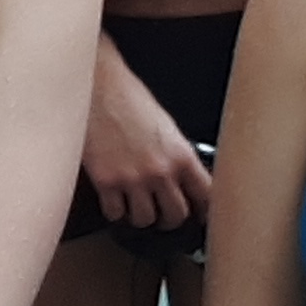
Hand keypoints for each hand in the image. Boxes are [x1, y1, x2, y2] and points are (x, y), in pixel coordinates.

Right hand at [83, 43, 211, 230]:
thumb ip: (175, 155)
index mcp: (182, 155)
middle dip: (170, 217)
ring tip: (136, 206)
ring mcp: (133, 178)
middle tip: (163, 214)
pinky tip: (114, 200)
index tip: (202, 215)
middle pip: (176, 215)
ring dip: (141, 216)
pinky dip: (115, 211)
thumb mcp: (166, 126)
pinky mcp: (106, 181)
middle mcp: (160, 171)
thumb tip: (181, 179)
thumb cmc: (129, 97)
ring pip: (145, 219)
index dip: (206, 210)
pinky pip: (115, 213)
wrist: (98, 86)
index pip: (207, 196)